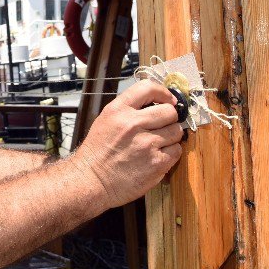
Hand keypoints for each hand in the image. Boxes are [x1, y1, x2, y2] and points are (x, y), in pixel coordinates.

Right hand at [74, 80, 183, 207]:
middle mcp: (133, 124)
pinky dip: (170, 154)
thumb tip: (156, 103)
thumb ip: (128, 109)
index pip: (148, 88)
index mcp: (118, 110)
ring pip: (176, 131)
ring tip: (157, 143)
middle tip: (162, 126)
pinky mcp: (157, 163)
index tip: (168, 99)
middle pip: (169, 111)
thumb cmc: (97, 152)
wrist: (91, 180)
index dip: (164, 92)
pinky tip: (157, 156)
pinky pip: (176, 151)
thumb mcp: (105, 120)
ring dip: (171, 137)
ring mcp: (147, 144)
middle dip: (169, 118)